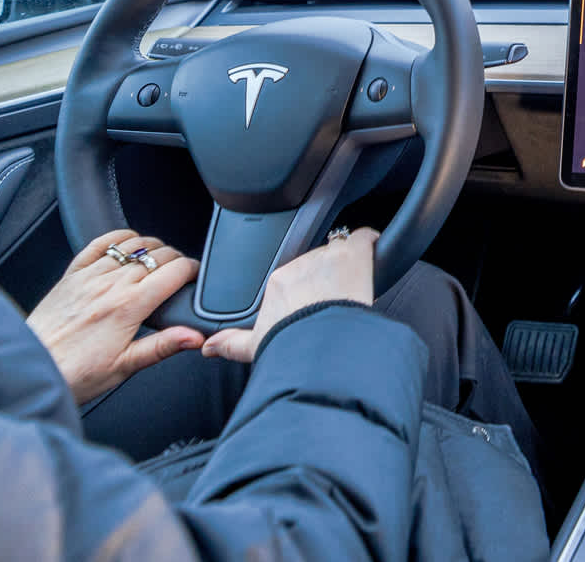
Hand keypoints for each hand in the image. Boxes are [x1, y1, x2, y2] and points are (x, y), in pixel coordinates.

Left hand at [26, 230, 201, 404]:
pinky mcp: (72, 274)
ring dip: (151, 247)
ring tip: (156, 261)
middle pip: (158, 254)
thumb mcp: (124, 367)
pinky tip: (126, 246)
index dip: (193, 269)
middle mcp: (111, 285)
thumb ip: (162, 347)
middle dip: (175, 259)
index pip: (175, 270)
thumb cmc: (74, 373)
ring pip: (133, 244)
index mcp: (129, 307)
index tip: (195, 277)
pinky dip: (119, 238)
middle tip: (178, 275)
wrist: (33, 367)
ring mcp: (90, 275)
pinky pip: (101, 242)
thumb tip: (194, 337)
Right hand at [201, 227, 377, 364]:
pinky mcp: (353, 254)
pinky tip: (376, 257)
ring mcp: (327, 256)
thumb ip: (232, 343)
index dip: (309, 285)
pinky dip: (372, 244)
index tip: (316, 298)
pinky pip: (365, 237)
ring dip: (350, 265)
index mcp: (278, 282)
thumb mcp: (256, 347)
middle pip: (319, 261)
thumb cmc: (290, 346)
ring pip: (342, 251)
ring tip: (357, 285)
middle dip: (329, 275)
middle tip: (340, 296)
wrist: (318, 344)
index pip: (296, 274)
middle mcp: (301, 264)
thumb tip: (208, 346)